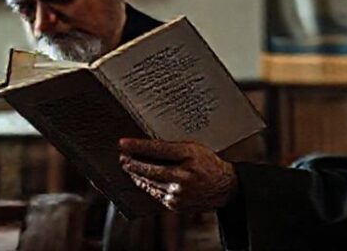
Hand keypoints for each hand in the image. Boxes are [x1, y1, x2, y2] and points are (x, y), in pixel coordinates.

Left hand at [118, 137, 237, 211]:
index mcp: (189, 156)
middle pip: (149, 169)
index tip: (122, 142)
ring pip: (149, 182)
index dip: (137, 146)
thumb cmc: (207, 164)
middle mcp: (183, 176)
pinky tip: (140, 179)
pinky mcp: (175, 204)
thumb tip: (146, 146)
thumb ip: (171, 147)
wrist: (225, 187)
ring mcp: (179, 193)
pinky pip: (154, 193)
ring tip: (127, 166)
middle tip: (121, 156)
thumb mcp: (193, 148)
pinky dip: (145, 185)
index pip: (157, 149)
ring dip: (136, 174)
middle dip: (132, 162)